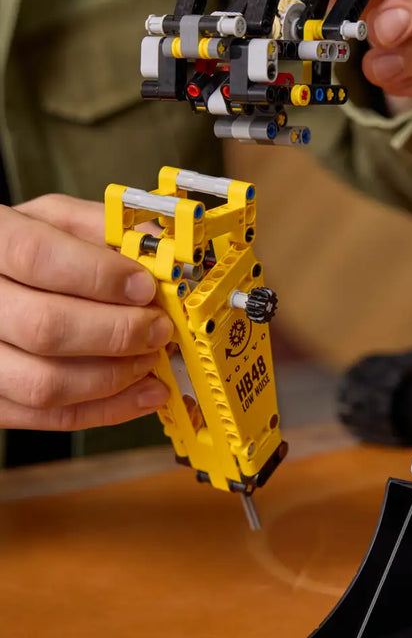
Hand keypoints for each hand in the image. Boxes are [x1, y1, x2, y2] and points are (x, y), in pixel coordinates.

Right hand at [0, 195, 170, 430]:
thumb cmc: (24, 249)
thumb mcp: (55, 220)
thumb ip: (104, 229)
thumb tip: (161, 251)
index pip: (37, 257)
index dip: (100, 276)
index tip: (145, 287)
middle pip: (44, 327)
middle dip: (118, 332)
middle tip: (158, 328)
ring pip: (43, 383)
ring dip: (113, 377)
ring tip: (150, 360)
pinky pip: (43, 417)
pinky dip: (103, 410)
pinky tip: (140, 394)